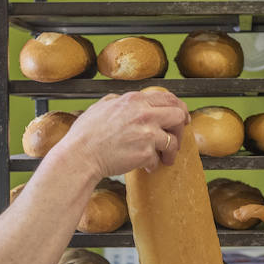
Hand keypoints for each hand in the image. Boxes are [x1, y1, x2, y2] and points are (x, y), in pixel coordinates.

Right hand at [56, 88, 189, 180]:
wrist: (81, 155)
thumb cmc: (86, 133)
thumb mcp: (101, 106)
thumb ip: (118, 100)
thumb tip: (126, 100)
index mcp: (135, 100)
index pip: (168, 98)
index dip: (179, 108)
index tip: (182, 117)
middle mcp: (144, 114)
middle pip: (178, 115)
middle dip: (180, 128)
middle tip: (176, 138)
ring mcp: (147, 133)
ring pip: (173, 141)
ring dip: (170, 151)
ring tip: (164, 158)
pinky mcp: (146, 153)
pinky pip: (158, 159)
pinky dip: (153, 164)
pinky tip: (145, 166)